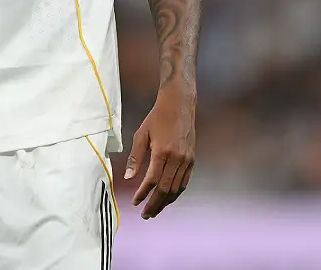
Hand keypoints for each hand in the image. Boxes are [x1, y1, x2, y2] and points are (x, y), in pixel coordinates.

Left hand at [124, 85, 195, 218]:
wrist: (180, 105)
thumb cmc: (157, 118)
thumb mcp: (141, 134)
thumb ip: (135, 157)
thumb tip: (128, 177)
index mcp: (163, 151)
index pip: (153, 180)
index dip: (143, 194)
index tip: (135, 203)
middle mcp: (177, 158)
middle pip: (166, 189)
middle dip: (155, 204)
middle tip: (145, 215)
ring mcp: (187, 160)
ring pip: (176, 188)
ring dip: (165, 202)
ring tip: (154, 211)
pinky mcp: (192, 160)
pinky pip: (184, 182)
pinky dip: (175, 193)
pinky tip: (167, 198)